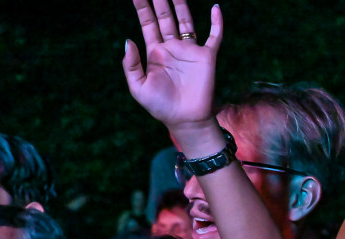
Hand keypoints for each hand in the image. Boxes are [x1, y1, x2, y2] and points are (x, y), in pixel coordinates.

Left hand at [122, 0, 221, 129]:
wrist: (184, 120)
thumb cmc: (160, 106)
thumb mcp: (138, 88)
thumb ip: (130, 65)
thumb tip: (128, 40)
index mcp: (155, 52)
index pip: (148, 23)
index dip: (142, 8)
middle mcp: (172, 47)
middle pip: (165, 16)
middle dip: (159, 0)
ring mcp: (190, 50)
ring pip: (186, 20)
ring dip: (181, 4)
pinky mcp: (206, 57)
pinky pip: (214, 36)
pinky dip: (216, 22)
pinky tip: (215, 7)